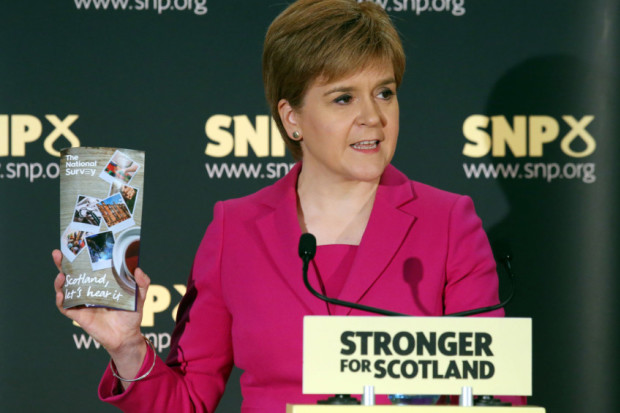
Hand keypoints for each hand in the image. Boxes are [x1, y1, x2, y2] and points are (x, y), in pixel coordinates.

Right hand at [53, 249, 149, 382]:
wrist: (126, 336)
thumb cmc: (132, 315)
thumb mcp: (140, 296)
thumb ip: (142, 283)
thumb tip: (138, 269)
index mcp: (102, 282)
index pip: (88, 266)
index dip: (80, 256)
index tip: (76, 243)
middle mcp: (89, 290)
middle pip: (72, 274)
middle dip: (62, 263)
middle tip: (58, 253)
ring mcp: (82, 302)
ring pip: (65, 289)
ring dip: (60, 281)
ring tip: (61, 274)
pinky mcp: (79, 315)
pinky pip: (65, 307)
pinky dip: (61, 300)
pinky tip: (62, 294)